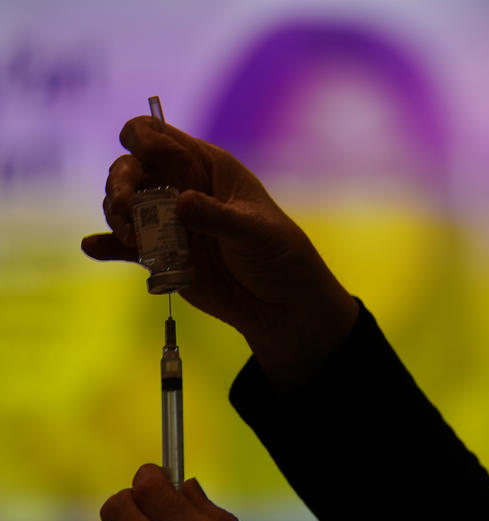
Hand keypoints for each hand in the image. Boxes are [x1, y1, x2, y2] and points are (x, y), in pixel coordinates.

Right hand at [82, 116, 358, 386]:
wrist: (280, 304)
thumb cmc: (279, 256)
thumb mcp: (255, 232)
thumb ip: (217, 217)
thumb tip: (179, 203)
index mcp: (206, 166)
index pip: (158, 134)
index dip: (144, 140)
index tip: (147, 163)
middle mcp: (181, 186)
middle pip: (130, 168)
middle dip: (120, 183)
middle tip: (127, 211)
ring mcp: (168, 220)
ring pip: (123, 204)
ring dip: (116, 216)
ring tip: (134, 241)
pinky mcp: (161, 253)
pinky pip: (124, 245)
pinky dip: (107, 245)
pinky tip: (93, 247)